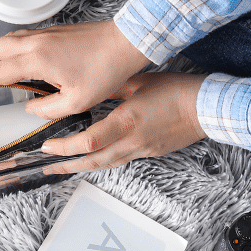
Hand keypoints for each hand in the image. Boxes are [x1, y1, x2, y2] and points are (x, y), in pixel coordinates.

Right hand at [0, 19, 150, 118]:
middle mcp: (35, 43)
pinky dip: (2, 46)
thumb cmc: (107, 70)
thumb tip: (31, 108)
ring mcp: (43, 35)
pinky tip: (4, 54)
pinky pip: (18, 38)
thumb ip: (47, 109)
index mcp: (36, 60)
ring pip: (3, 40)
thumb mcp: (77, 101)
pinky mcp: (52, 32)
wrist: (127, 42)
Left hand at [40, 72, 205, 173]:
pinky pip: (119, 161)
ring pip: (104, 165)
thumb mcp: (137, 82)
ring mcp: (140, 150)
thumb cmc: (176, 91)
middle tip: (45, 167)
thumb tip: (88, 90)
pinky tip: (92, 160)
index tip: (46, 146)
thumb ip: (110, 88)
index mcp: (125, 121)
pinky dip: (101, 162)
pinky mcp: (148, 153)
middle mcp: (131, 141)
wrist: (205, 108)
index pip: (88, 142)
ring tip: (61, 168)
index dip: (64, 147)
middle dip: (65, 165)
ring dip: (80, 167)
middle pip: (91, 161)